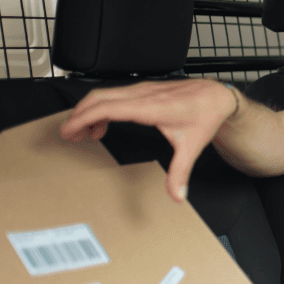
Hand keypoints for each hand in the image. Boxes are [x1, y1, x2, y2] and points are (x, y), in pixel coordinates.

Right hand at [59, 79, 238, 201]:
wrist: (217, 96)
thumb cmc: (205, 114)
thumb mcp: (192, 146)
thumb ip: (180, 172)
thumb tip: (177, 194)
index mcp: (151, 107)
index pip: (107, 107)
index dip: (83, 118)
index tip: (68, 130)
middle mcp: (143, 94)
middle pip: (99, 98)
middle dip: (78, 115)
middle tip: (67, 134)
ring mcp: (143, 89)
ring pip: (105, 94)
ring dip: (88, 111)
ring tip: (81, 132)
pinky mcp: (144, 89)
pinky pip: (115, 96)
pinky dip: (101, 108)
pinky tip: (103, 125)